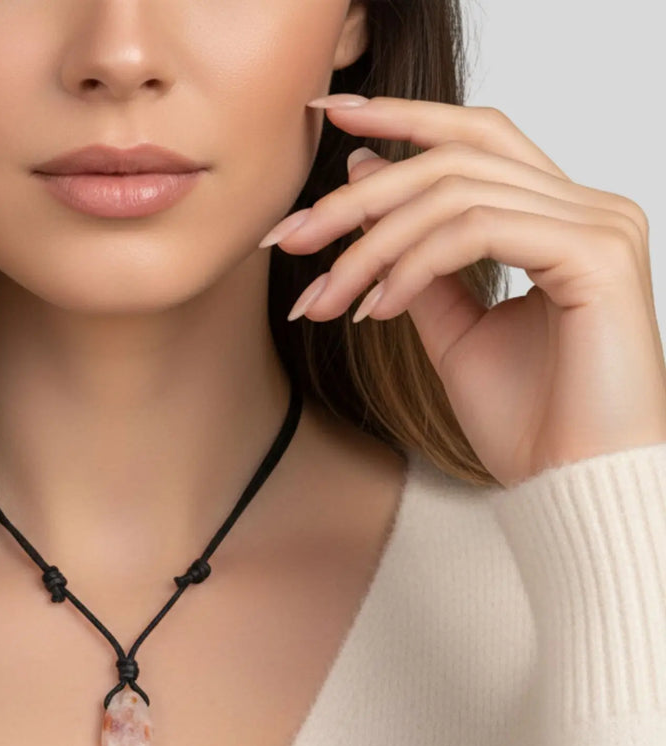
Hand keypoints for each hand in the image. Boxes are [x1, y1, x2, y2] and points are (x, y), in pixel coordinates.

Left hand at [260, 93, 665, 488]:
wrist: (574, 487)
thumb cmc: (527, 421)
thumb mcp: (452, 332)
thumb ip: (417, 261)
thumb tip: (368, 186)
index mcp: (558, 216)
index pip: (475, 139)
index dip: (402, 117)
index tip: (328, 118)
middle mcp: (585, 206)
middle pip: (454, 158)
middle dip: (359, 196)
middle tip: (290, 238)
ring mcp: (597, 224)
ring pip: (456, 194)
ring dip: (371, 246)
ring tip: (326, 300)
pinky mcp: (596, 255)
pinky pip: (476, 231)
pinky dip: (413, 267)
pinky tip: (377, 309)